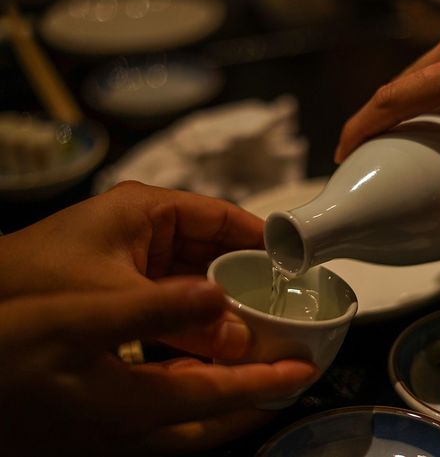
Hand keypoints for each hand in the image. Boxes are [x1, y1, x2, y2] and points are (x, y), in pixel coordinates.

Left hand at [0, 181, 263, 359]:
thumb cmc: (37, 280)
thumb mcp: (118, 298)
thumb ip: (182, 319)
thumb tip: (238, 338)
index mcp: (145, 210)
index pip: (219, 214)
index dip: (257, 234)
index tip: (290, 257)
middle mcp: (142, 230)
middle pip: (210, 249)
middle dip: (241, 279)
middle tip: (276, 305)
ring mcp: (132, 259)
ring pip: (192, 278)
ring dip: (218, 303)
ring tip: (254, 327)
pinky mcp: (123, 286)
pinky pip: (171, 300)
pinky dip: (192, 319)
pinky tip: (214, 341)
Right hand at [0, 280, 317, 454]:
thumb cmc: (4, 353)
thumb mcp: (76, 320)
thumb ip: (151, 308)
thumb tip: (214, 295)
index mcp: (138, 407)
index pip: (224, 398)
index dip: (269, 384)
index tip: (305, 371)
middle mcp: (133, 431)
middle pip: (215, 422)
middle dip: (256, 400)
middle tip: (286, 375)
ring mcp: (114, 434)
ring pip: (190, 422)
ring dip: (225, 397)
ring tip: (249, 369)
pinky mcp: (97, 425)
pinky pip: (163, 414)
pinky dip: (189, 392)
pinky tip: (186, 367)